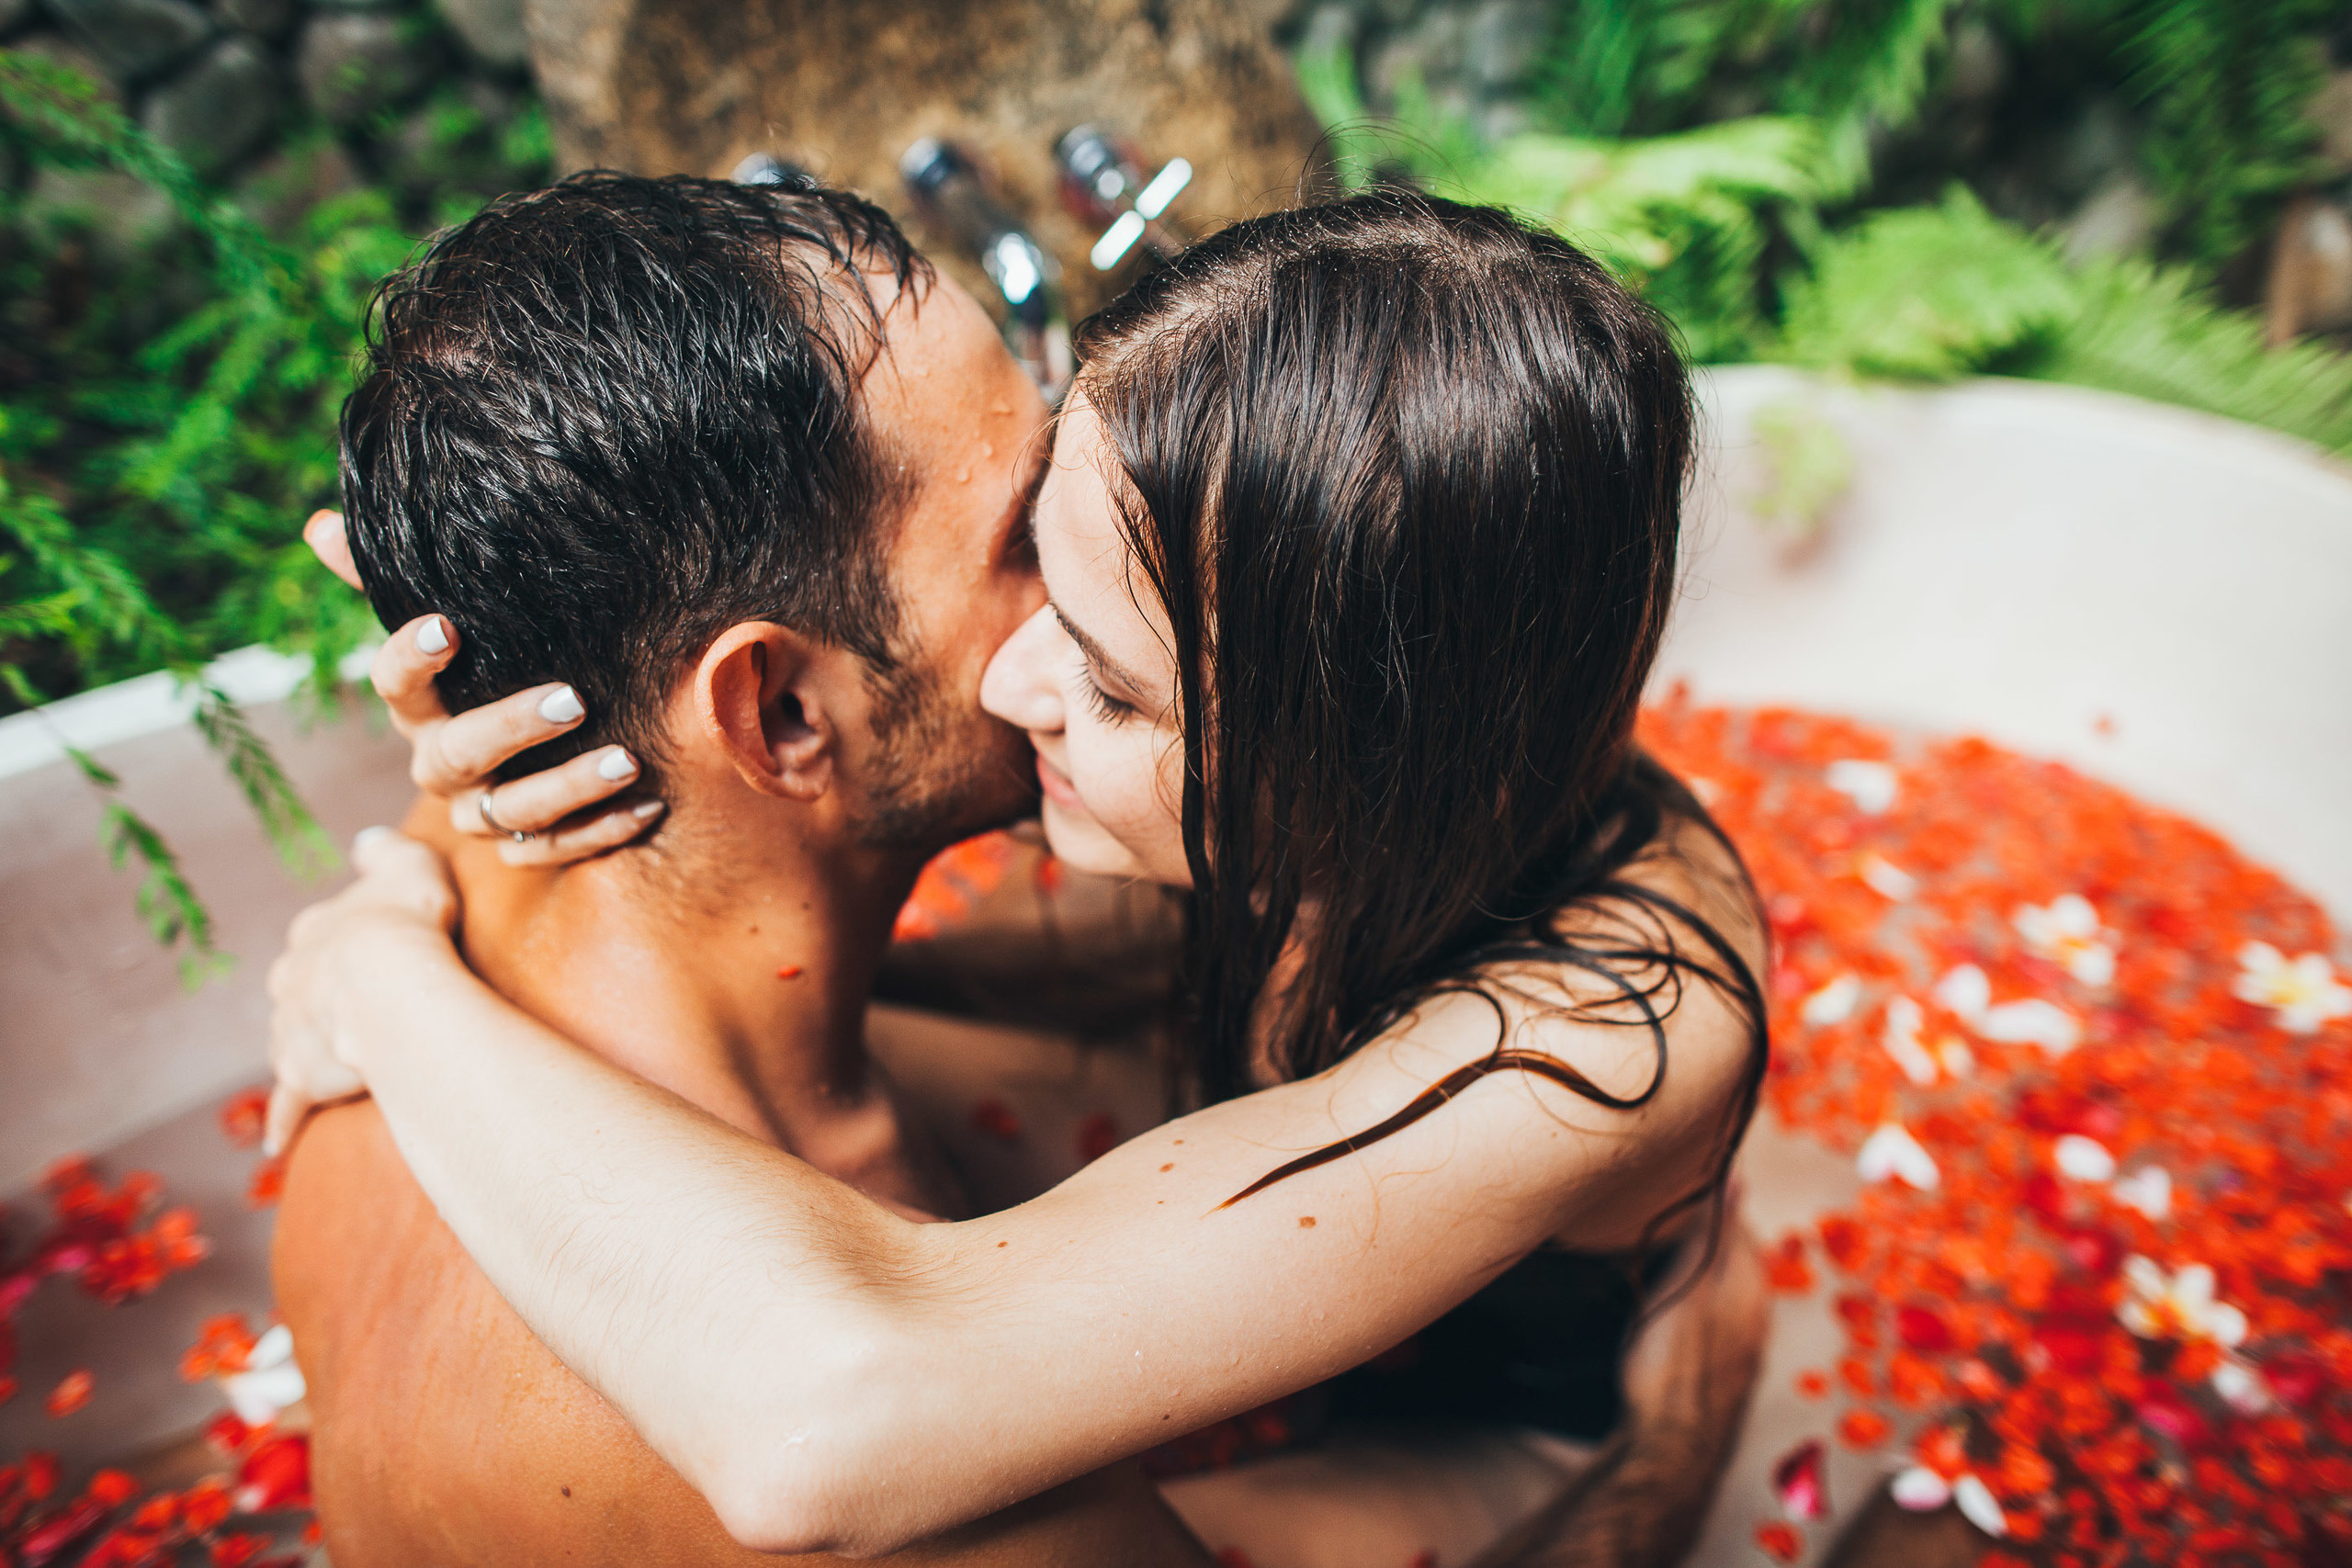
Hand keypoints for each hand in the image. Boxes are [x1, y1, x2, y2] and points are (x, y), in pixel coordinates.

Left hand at [263, 827, 462, 1154]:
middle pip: (300, 991)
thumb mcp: (408, 864)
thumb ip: (387, 852)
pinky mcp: (301, 1075)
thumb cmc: (408, 923)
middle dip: (319, 999)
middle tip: (354, 1011)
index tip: (374, 955)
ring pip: (293, 1040)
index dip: (352, 947)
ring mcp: (291, 1029)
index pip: (324, 938)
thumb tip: (366, 842)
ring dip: (309, 1049)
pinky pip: (289, 1101)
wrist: (391, 984)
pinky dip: (284, 1118)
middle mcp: (291, 980)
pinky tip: (278, 1138)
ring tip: (335, 1063)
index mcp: (315, 933)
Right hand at [306, 509, 663, 865]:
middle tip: (572, 701)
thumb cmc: (488, 670)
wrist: (538, 745)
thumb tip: (319, 526)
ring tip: (628, 760)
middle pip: (458, 755)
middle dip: (512, 728)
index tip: (446, 628)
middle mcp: (443, 767)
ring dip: (571, 787)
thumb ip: (391, 579)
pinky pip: (557, 850)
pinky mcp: (529, 847)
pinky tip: (649, 804)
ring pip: (513, 812)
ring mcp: (482, 813)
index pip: (395, 687)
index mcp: (421, 711)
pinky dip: (603, 830)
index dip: (412, 660)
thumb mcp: (455, 619)